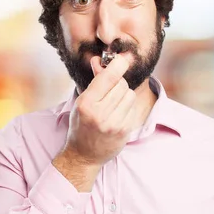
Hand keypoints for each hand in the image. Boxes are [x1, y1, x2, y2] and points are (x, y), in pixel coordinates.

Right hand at [56, 54, 136, 187]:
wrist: (84, 155)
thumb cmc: (81, 124)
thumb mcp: (82, 101)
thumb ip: (94, 81)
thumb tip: (99, 60)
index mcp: (86, 103)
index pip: (108, 77)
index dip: (118, 64)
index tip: (122, 58)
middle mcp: (100, 113)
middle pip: (121, 84)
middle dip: (117, 83)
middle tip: (109, 92)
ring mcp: (114, 123)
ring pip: (129, 94)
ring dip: (123, 95)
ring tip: (113, 105)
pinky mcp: (124, 131)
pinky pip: (132, 108)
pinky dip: (126, 108)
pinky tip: (117, 115)